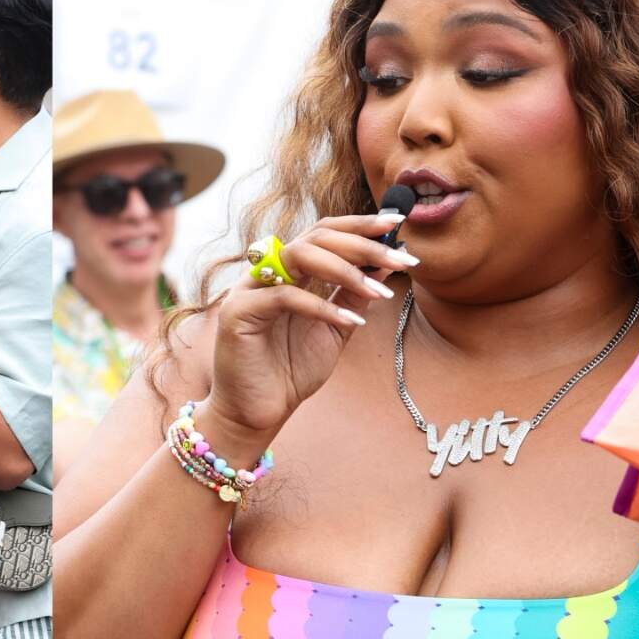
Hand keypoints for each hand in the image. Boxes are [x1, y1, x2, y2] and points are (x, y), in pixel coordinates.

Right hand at [206, 210, 411, 446]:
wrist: (258, 413)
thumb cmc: (291, 371)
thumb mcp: (336, 328)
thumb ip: (354, 295)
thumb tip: (386, 262)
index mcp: (289, 272)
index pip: (323, 233)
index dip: (359, 226)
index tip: (396, 225)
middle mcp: (267, 273)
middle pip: (315, 238)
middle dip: (362, 245)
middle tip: (400, 258)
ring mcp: (249, 290)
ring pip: (299, 256)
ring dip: (345, 270)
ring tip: (378, 292)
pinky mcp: (238, 313)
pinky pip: (285, 297)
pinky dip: (322, 307)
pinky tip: (351, 322)